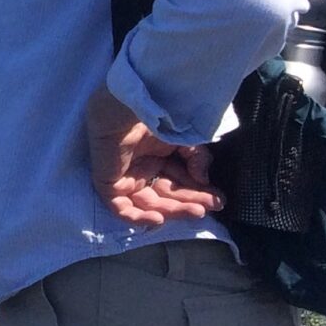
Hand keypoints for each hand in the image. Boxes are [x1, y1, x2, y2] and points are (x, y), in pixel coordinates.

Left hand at [88, 92, 219, 225]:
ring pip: (148, 203)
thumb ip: (197, 159)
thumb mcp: (186, 138)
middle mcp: (141, 168)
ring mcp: (123, 176)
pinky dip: (138, 218)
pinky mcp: (107, 182)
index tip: (219, 201)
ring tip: (197, 211)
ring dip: (173, 211)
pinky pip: (120, 208)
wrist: (130, 105)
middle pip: (166, 194)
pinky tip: (159, 219)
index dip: (198, 192)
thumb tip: (204, 181)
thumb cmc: (156, 115)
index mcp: (156, 156)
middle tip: (212, 207)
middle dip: (189, 202)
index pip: (178, 181)